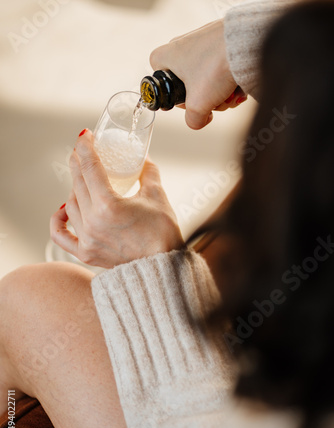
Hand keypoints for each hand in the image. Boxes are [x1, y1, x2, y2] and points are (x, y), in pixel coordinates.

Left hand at [50, 129, 183, 267]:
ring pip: (71, 204)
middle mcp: (92, 221)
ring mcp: (86, 238)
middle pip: (77, 183)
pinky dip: (59, 220)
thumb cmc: (163, 235)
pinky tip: (63, 210)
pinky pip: (61, 235)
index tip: (84, 135)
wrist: (162, 270)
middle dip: (78, 163)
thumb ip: (148, 173)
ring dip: (75, 188)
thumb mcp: (158, 196)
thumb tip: (144, 158)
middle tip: (82, 152)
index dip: (85, 147)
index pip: (90, 167)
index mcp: (108, 204)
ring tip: (83, 179)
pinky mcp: (86, 253)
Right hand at [149, 20, 246, 129]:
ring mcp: (203, 42)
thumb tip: (197, 121)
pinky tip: (238, 86)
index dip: (172, 95)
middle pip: (188, 84)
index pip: (158, 78)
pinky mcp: (221, 42)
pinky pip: (220, 69)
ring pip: (207, 79)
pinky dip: (229, 81)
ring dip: (220, 94)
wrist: (246, 46)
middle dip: (204, 99)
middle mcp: (183, 44)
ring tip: (229, 94)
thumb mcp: (198, 106)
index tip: (186, 101)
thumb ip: (192, 120)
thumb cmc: (216, 67)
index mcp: (168, 55)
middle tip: (212, 100)